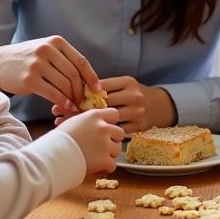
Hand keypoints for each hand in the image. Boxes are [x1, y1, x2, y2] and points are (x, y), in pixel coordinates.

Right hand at [0, 37, 99, 110]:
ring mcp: (37, 64)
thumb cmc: (27, 59)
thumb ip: (64, 61)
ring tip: (75, 105)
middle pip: (74, 75)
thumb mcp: (46, 51)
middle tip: (85, 102)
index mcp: (56, 42)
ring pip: (64, 85)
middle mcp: (47, 50)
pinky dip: (62, 101)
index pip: (81, 61)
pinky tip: (65, 106)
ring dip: (73, 98)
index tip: (98, 90)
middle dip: (82, 91)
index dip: (92, 77)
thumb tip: (87, 82)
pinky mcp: (29, 79)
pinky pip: (53, 93)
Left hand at [55, 77, 176, 134]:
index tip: (64, 99)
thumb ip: (105, 88)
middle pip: (101, 103)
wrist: (160, 106)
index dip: (81, 93)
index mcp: (127, 82)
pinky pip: (116, 130)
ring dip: (87, 123)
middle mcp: (134, 96)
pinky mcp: (139, 127)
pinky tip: (88, 136)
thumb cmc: (134, 95)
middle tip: (59, 113)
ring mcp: (137, 112)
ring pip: (107, 119)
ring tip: (69, 127)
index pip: (99, 87)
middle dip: (79, 109)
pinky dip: (102, 133)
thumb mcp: (123, 86)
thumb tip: (75, 91)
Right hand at [58, 108, 123, 174]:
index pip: (115, 114)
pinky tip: (97, 167)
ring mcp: (105, 144)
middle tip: (101, 146)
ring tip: (96, 157)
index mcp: (95, 116)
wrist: (52, 156)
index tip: (106, 130)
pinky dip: (106, 167)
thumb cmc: (58, 140)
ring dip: (109, 154)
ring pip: (117, 149)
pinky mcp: (105, 159)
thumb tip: (95, 123)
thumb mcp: (73, 122)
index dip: (111, 123)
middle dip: (112, 140)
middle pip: (119, 133)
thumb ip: (88, 122)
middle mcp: (103, 128)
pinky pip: (113, 164)